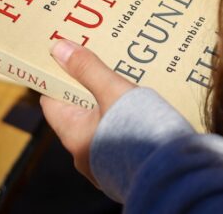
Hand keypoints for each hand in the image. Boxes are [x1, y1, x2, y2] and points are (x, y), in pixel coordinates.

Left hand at [40, 40, 135, 185]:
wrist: (171, 173)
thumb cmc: (139, 130)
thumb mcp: (113, 91)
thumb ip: (88, 69)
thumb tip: (59, 48)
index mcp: (73, 135)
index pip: (52, 104)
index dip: (57, 81)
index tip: (67, 64)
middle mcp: (83, 155)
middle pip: (76, 116)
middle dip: (87, 94)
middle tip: (99, 72)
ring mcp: (102, 167)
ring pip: (98, 131)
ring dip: (107, 112)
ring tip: (123, 92)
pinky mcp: (123, 173)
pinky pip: (116, 146)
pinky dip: (122, 129)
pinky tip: (139, 116)